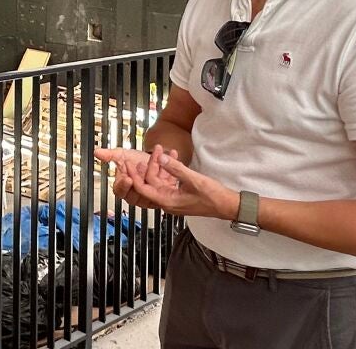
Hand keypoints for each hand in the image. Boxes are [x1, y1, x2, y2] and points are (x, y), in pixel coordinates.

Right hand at [94, 146, 177, 208]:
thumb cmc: (135, 160)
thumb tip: (96, 152)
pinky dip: (170, 171)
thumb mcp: (122, 155)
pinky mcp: (165, 192)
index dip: (124, 185)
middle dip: (141, 177)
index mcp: (123, 189)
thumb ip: (110, 155)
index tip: (127, 178)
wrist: (151, 158)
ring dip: (156, 173)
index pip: (120, 191)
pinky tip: (171, 158)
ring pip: (153, 188)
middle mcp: (136, 195)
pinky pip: (168, 183)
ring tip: (158, 160)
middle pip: (137, 191)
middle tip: (143, 166)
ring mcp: (150, 196)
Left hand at [124, 144, 238, 219]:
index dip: (134, 176)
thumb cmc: (213, 197)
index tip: (128, 164)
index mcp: (167, 201)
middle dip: (149, 165)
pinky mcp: (180, 194)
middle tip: (150, 151)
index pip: (143, 188)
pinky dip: (169, 170)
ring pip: (160, 180)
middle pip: (150, 182)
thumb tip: (160, 157)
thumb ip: (175, 168)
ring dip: (160, 166)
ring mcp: (173, 198)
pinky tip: (172, 158)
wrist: (227, 205)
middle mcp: (167, 201)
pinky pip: (169, 181)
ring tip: (161, 150)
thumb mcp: (193, 179)